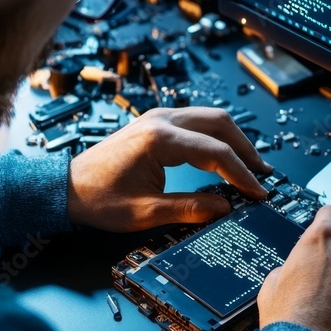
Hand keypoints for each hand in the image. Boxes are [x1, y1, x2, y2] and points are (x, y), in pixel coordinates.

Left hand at [66, 107, 271, 230]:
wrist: (67, 187)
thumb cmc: (99, 199)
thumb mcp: (145, 212)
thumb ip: (189, 209)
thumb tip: (225, 209)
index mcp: (159, 140)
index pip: (215, 153)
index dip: (241, 174)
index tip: (257, 193)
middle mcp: (160, 120)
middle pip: (219, 124)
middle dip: (246, 150)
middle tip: (262, 175)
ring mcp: (158, 117)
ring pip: (210, 117)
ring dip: (234, 140)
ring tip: (251, 165)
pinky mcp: (155, 122)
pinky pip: (196, 121)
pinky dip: (216, 136)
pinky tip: (225, 155)